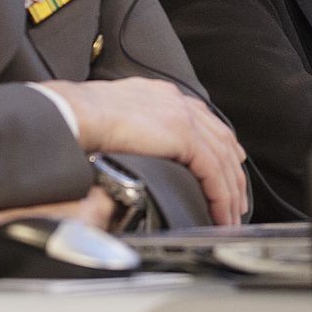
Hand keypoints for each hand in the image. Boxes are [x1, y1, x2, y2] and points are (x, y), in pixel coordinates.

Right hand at [39, 77, 247, 225]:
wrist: (74, 113)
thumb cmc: (81, 117)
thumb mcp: (116, 116)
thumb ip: (135, 127)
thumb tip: (134, 146)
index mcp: (163, 95)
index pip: (204, 121)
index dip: (221, 145)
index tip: (230, 164)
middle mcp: (178, 102)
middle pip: (221, 140)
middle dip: (233, 173)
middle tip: (237, 200)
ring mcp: (183, 117)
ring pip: (223, 159)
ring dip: (231, 191)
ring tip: (231, 216)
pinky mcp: (183, 136)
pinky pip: (213, 172)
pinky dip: (221, 196)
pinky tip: (221, 213)